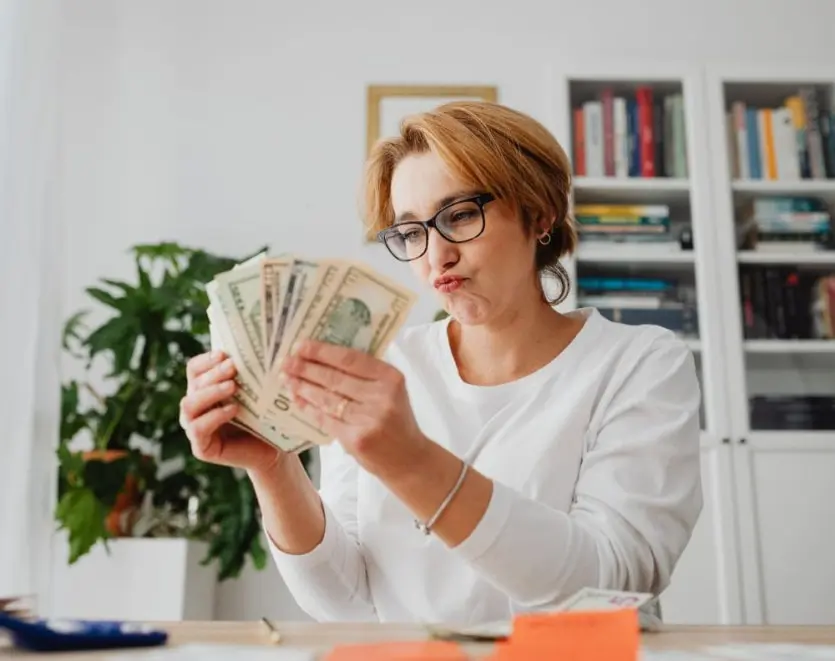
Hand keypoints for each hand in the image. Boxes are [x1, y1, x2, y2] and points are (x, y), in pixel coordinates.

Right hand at [179, 351, 283, 471]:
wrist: (273, 450)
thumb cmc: (264, 418)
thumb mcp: (255, 392)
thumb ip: (246, 374)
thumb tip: (250, 348)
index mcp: (204, 390)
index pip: (194, 369)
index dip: (206, 360)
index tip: (224, 353)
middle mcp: (195, 408)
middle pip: (194, 383)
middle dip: (213, 373)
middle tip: (233, 367)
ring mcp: (194, 428)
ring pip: (189, 404)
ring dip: (210, 392)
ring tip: (232, 387)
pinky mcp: (201, 448)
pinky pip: (198, 428)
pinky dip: (214, 417)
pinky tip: (233, 410)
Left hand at [280, 340, 429, 478]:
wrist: (409, 460)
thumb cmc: (396, 421)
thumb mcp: (391, 392)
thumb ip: (366, 376)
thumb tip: (325, 355)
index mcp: (391, 378)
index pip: (350, 359)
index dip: (322, 351)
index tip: (300, 345)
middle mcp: (382, 397)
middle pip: (335, 378)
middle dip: (305, 368)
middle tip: (284, 361)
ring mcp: (370, 419)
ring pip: (327, 398)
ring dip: (303, 387)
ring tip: (286, 378)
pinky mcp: (357, 439)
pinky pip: (326, 419)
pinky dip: (309, 409)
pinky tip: (297, 400)